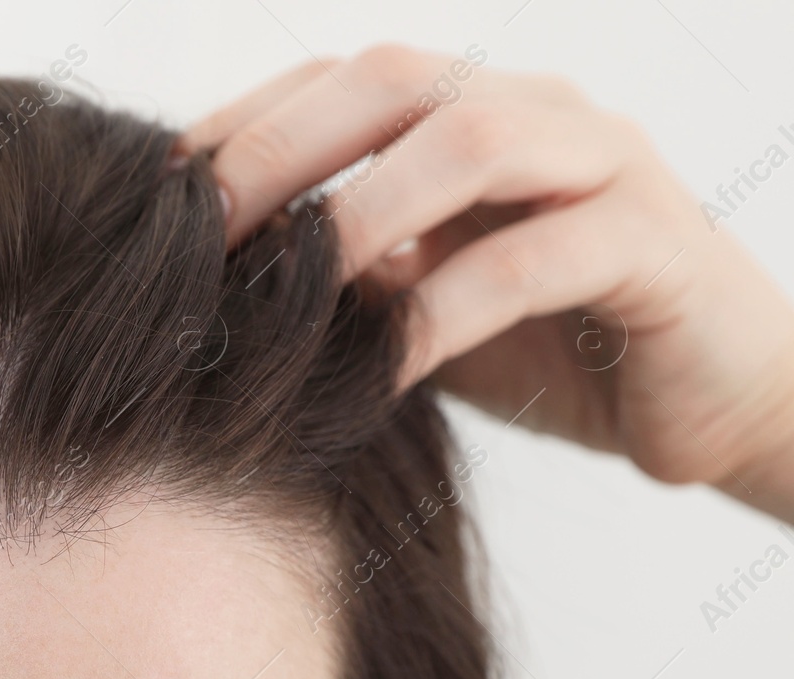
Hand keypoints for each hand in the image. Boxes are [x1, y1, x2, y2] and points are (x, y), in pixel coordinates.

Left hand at [178, 45, 793, 522]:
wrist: (707, 406)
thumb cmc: (552, 348)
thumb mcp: (424, 304)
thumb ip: (349, 277)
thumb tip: (223, 282)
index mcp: (474, 116)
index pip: (345, 83)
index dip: (248, 124)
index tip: (164, 192)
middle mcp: (538, 116)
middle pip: (398, 79)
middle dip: (284, 146)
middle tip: (204, 229)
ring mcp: (602, 169)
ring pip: (472, 141)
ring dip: (364, 208)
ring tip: (289, 285)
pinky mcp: (655, 247)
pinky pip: (541, 258)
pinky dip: (451, 307)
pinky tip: (387, 363)